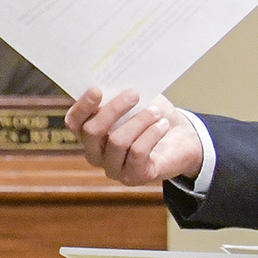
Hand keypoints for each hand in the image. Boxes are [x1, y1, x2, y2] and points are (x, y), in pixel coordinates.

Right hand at [66, 87, 204, 185]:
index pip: (74, 121)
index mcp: (89, 132)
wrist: (182, 139)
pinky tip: (162, 125)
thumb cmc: (153, 116)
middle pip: (93, 131)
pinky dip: (151, 135)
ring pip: (117, 141)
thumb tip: (115, 80)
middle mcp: (96, 153)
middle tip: (134, 94)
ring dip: (139, 121)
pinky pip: (137, 153)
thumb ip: (122, 93)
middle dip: (114, 109)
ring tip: (156, 111)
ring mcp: (113, 168)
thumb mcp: (137, 101)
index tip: (97, 89)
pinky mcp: (135, 177)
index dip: (83, 106)